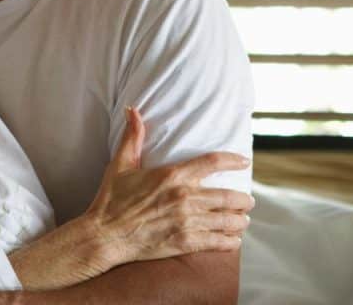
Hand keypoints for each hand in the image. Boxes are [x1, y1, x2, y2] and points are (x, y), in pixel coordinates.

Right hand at [86, 106, 252, 265]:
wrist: (104, 235)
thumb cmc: (111, 199)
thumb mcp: (120, 165)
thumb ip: (132, 137)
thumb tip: (133, 110)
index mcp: (171, 176)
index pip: (212, 162)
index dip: (232, 160)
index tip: (244, 161)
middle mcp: (183, 198)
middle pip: (228, 196)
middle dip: (243, 199)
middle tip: (247, 200)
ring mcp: (186, 222)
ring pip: (227, 220)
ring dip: (239, 220)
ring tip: (242, 220)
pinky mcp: (184, 243)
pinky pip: (217, 242)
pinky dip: (230, 241)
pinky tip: (233, 240)